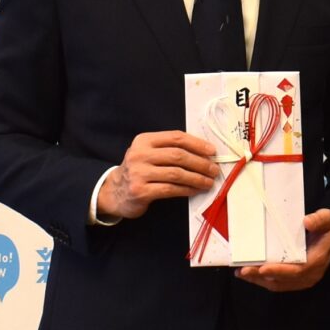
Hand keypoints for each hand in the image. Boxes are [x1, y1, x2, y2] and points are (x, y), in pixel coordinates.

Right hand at [96, 131, 219, 220]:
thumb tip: (204, 153)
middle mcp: (140, 154)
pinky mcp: (141, 191)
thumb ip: (170, 149)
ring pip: (176, 173)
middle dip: (200, 163)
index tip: (212, 151)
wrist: (115, 192)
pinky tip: (195, 190)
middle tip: (214, 169)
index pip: (176, 138)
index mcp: (144, 140)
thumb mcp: (148, 153)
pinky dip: (187, 189)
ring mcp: (139, 173)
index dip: (197, 144)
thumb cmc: (139, 171)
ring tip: (208, 182)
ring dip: (197, 178)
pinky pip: (170, 189)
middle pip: (178, 155)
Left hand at [236, 209, 329, 292]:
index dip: (279, 271)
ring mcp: (304, 280)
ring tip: (241, 273)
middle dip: (262, 277)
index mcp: (317, 260)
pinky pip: (279, 284)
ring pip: (279, 285)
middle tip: (243, 271)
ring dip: (259, 281)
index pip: (297, 270)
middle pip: (284, 281)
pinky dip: (263, 281)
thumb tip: (306, 221)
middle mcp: (311, 275)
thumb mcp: (329, 218)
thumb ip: (320, 220)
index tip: (262, 268)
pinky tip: (250, 275)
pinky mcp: (297, 280)